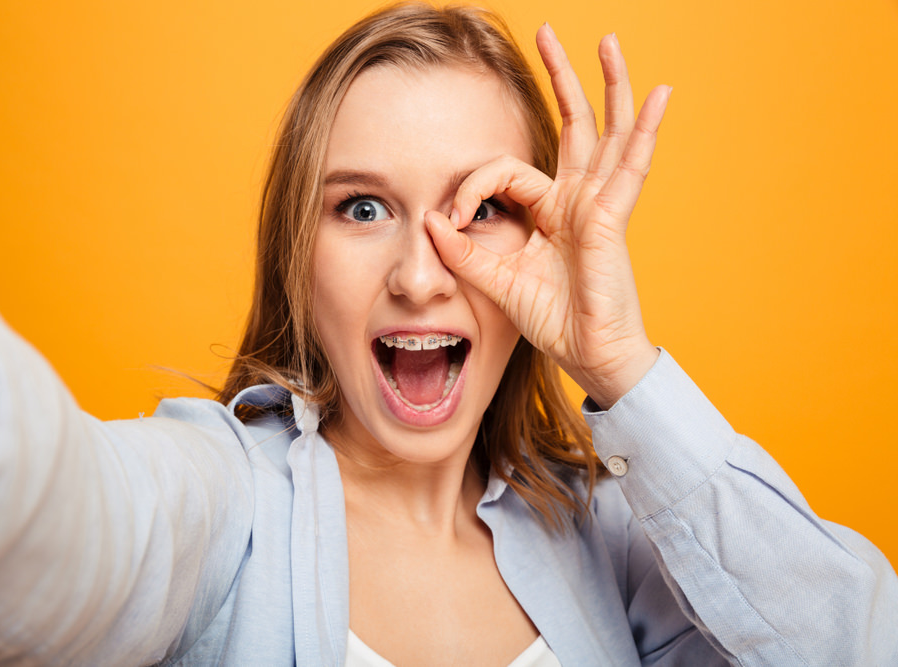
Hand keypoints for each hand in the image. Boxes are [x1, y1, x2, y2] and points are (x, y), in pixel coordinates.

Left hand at [425, 25, 669, 408]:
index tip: (451, 217)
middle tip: (548, 33)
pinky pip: (632, 165)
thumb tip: (431, 220)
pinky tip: (660, 94)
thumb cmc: (553, 321)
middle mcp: (577, 200)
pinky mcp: (612, 217)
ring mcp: (599, 204)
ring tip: (610, 42)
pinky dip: (647, 129)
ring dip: (609, 85)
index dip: (473, 186)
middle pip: (572, 126)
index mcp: (549, 212)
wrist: (588, 354)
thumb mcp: (496, 281)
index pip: (506, 171)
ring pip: (607, 131)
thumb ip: (464, 252)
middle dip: (561, 79)